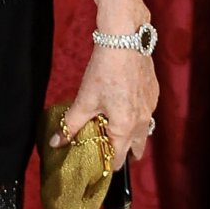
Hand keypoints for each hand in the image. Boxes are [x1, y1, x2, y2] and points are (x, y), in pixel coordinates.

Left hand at [52, 46, 158, 165]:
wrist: (125, 42)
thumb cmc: (104, 72)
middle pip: (137, 149)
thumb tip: (56, 143)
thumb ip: (71, 125)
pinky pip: (147, 114)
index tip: (96, 166)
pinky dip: (136, 117)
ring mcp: (151, 108)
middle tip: (106, 151)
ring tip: (111, 129)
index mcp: (125, 128)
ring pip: (143, 132)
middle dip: (123, 154)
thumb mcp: (84, 100)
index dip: (107, 165)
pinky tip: (121, 106)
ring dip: (130, 135)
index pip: (119, 160)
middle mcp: (143, 122)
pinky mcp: (153, 94)